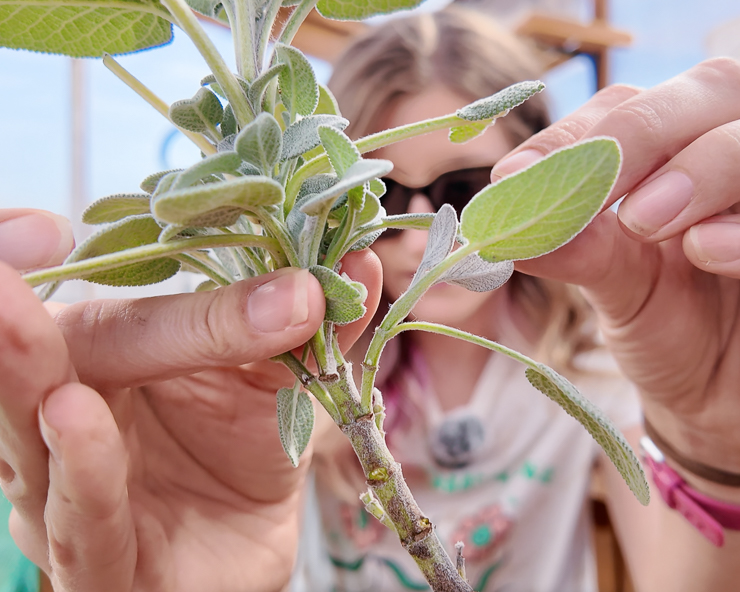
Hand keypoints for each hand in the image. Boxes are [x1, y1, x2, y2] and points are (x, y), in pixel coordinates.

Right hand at [0, 209, 381, 591]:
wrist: (246, 538)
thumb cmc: (242, 448)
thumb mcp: (273, 378)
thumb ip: (307, 326)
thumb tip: (358, 259)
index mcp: (101, 363)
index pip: (76, 313)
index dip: (32, 264)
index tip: (49, 227)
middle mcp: (63, 421)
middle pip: (33, 366)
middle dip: (13, 325)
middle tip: (11, 268)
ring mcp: (64, 494)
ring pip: (33, 444)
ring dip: (29, 386)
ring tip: (41, 347)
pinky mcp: (94, 561)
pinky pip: (81, 520)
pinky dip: (81, 474)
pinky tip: (74, 420)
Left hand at [491, 58, 739, 476]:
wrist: (723, 388)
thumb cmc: (668, 324)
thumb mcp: (615, 284)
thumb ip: (575, 247)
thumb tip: (501, 226)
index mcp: (672, 151)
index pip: (624, 107)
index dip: (572, 134)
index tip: (516, 176)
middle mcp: (725, 152)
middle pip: (706, 88)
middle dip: (638, 136)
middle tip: (588, 191)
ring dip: (697, 170)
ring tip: (645, 223)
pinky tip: (708, 252)